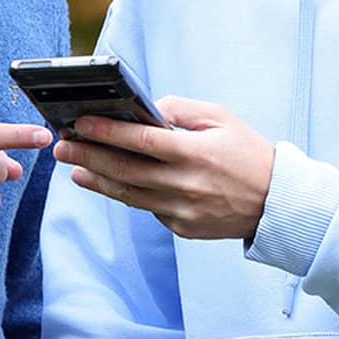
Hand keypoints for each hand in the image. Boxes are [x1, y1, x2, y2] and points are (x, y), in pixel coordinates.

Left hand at [53, 96, 272, 240]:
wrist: (276, 202)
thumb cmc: (248, 153)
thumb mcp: (221, 118)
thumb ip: (181, 109)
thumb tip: (145, 109)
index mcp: (196, 153)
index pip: (141, 141)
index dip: (107, 132)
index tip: (79, 122)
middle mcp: (186, 185)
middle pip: (125, 171)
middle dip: (88, 156)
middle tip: (61, 145)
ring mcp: (183, 211)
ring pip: (129, 195)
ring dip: (97, 180)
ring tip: (74, 166)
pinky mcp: (183, 229)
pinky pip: (148, 208)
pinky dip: (127, 194)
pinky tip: (108, 183)